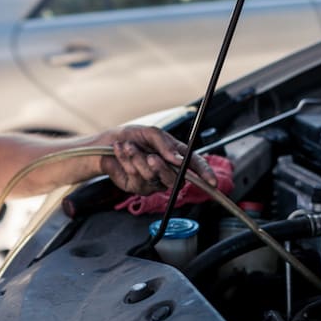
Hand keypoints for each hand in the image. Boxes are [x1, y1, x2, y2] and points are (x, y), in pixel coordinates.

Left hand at [100, 125, 216, 194]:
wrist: (109, 144)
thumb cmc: (133, 137)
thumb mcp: (150, 132)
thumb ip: (165, 143)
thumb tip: (177, 158)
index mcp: (175, 155)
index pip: (194, 166)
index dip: (204, 174)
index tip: (211, 181)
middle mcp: (167, 171)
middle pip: (174, 179)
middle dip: (160, 167)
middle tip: (151, 157)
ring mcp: (153, 181)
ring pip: (152, 176)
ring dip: (137, 159)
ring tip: (128, 146)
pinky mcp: (137, 187)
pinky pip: (136, 178)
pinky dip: (126, 161)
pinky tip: (122, 152)